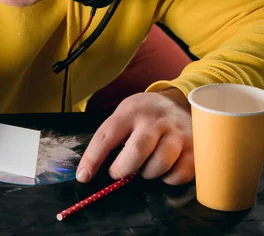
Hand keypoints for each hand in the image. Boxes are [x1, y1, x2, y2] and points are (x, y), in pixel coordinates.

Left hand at [76, 88, 193, 184]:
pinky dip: (168, 179)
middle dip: (122, 169)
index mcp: (131, 112)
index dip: (92, 159)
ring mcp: (178, 134)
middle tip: (118, 172)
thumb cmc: (144, 113)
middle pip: (136, 152)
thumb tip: (92, 169)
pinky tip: (164, 169)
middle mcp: (155, 121)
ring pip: (159, 165)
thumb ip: (113, 137)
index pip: (106, 136)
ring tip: (144, 166)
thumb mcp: (125, 114)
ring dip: (147, 174)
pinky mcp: (196, 148)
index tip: (83, 176)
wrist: (180, 100)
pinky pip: (180, 174)